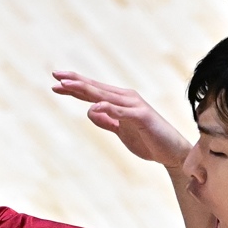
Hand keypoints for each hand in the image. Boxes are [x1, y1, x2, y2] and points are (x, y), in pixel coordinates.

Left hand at [52, 71, 191, 166]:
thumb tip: (90, 111)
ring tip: (66, 85)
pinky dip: (107, 108)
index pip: (93, 91)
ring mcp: (134, 106)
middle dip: (75, 82)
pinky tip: (92, 107)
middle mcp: (126, 99)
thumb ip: (107, 121)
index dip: (74, 87)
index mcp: (120, 101)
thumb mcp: (121, 132)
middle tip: (55, 75)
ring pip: (104, 96)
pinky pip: (121, 112)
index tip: (56, 83)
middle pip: (95, 88)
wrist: (172, 152)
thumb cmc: (148, 140)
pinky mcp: (141, 117)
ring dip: (85, 89)